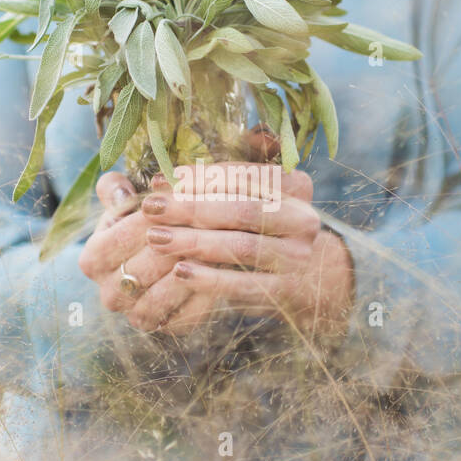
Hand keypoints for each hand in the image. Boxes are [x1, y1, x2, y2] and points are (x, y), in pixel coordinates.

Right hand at [76, 171, 217, 334]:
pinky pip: (188, 315)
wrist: (168, 260)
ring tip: (215, 246)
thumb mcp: (127, 203)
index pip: (121, 237)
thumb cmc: (145, 223)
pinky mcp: (166, 329)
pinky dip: (206, 293)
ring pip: (162, 295)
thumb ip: (115, 190)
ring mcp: (136, 315)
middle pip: (142, 267)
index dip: (149, 218)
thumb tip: (121, 192)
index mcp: (92, 261)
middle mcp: (110, 294)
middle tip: (204, 224)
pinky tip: (223, 269)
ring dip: (190, 270)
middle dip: (175, 243)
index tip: (176, 202)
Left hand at [139, 161, 354, 335]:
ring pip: (240, 247)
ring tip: (156, 238)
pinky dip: (209, 279)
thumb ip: (227, 176)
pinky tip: (179, 271)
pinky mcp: (285, 290)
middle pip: (241, 210)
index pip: (244, 175)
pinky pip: (242, 284)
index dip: (200, 176)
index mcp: (296, 187)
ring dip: (194, 242)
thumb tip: (173, 170)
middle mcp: (303, 220)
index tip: (162, 179)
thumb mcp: (257, 197)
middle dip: (191, 208)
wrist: (309, 280)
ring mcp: (297, 257)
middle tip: (151, 208)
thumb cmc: (266, 230)